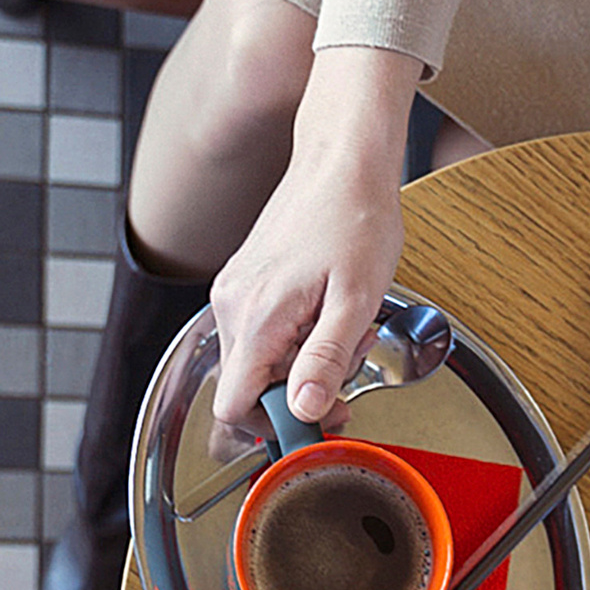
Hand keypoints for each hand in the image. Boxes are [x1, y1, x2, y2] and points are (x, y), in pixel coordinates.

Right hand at [209, 49, 422, 431]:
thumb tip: (305, 409)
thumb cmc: (356, 221)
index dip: (276, 427)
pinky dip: (297, 337)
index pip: (235, 406)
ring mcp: (234, 293)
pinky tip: (329, 313)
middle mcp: (232, 306)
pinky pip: (264, 333)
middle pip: (250, 388)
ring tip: (345, 329)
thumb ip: (326, 358)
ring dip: (303, 362)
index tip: (321, 421)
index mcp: (255, 317)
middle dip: (301, 391)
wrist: (344, 163)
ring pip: (259, 361)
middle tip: (349, 369)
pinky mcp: (245, 283)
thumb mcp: (357, 300)